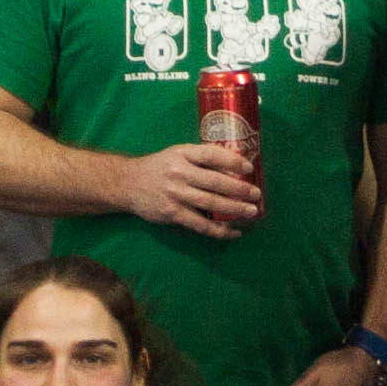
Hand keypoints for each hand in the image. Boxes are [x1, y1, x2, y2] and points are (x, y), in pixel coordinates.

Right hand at [118, 141, 265, 238]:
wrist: (128, 183)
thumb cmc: (160, 167)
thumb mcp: (177, 153)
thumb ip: (201, 157)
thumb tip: (236, 161)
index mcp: (182, 154)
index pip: (211, 155)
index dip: (231, 161)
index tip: (248, 167)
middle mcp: (179, 173)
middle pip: (215, 181)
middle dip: (239, 189)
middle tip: (257, 195)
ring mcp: (175, 194)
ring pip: (210, 203)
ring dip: (234, 209)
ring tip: (252, 212)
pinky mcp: (172, 214)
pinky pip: (200, 224)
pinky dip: (219, 230)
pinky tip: (234, 232)